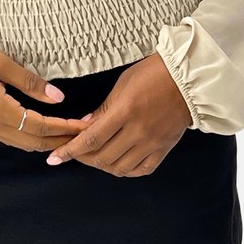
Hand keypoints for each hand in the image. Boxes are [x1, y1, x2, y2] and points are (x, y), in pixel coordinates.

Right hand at [0, 37, 92, 153]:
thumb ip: (29, 81)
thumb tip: (58, 97)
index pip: (41, 128)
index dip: (66, 128)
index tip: (86, 124)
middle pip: (35, 143)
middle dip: (62, 140)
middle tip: (86, 132)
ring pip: (24, 144)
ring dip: (49, 141)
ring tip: (70, 131)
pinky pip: (13, 139)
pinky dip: (33, 138)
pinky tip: (45, 129)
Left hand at [44, 53, 192, 175]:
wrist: (188, 78)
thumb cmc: (153, 73)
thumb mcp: (122, 85)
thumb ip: (104, 109)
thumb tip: (85, 126)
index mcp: (125, 111)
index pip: (91, 139)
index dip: (70, 151)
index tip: (54, 158)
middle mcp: (138, 131)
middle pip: (102, 157)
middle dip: (82, 157)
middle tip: (74, 151)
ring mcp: (152, 143)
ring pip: (119, 168)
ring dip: (102, 165)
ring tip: (94, 156)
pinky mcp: (164, 149)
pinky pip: (141, 170)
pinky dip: (125, 170)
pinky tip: (117, 163)